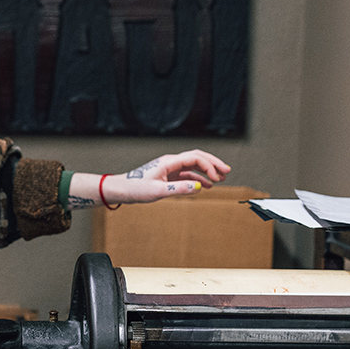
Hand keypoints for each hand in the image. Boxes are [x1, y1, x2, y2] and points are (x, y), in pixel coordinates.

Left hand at [68, 150, 230, 207]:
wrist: (122, 190)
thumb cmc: (135, 189)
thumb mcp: (158, 191)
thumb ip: (179, 189)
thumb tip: (198, 187)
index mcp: (169, 162)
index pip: (195, 158)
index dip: (210, 166)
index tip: (218, 178)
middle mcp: (171, 162)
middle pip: (197, 158)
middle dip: (213, 163)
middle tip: (228, 171)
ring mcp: (170, 168)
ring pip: (193, 166)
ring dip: (207, 171)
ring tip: (221, 179)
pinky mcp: (168, 176)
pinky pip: (187, 175)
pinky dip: (198, 179)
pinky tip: (206, 185)